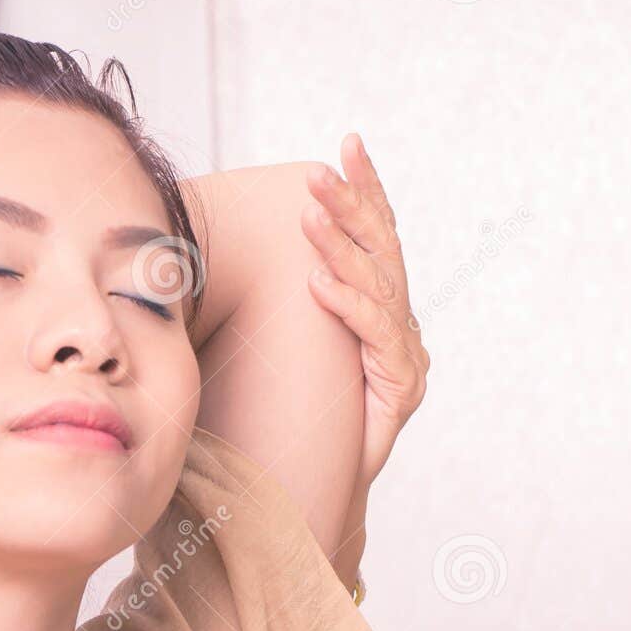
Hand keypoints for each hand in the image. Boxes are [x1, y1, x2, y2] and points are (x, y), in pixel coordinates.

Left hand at [301, 133, 428, 492]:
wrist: (322, 486)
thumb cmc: (300, 412)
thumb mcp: (284, 344)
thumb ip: (278, 299)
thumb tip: (226, 250)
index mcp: (376, 304)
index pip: (376, 235)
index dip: (367, 190)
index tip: (349, 143)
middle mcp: (397, 323)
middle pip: (381, 251)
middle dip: (353, 206)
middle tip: (321, 170)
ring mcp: (403, 356)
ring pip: (378, 287)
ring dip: (342, 248)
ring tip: (312, 215)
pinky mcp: (400, 390)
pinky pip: (374, 339)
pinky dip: (347, 307)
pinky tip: (319, 282)